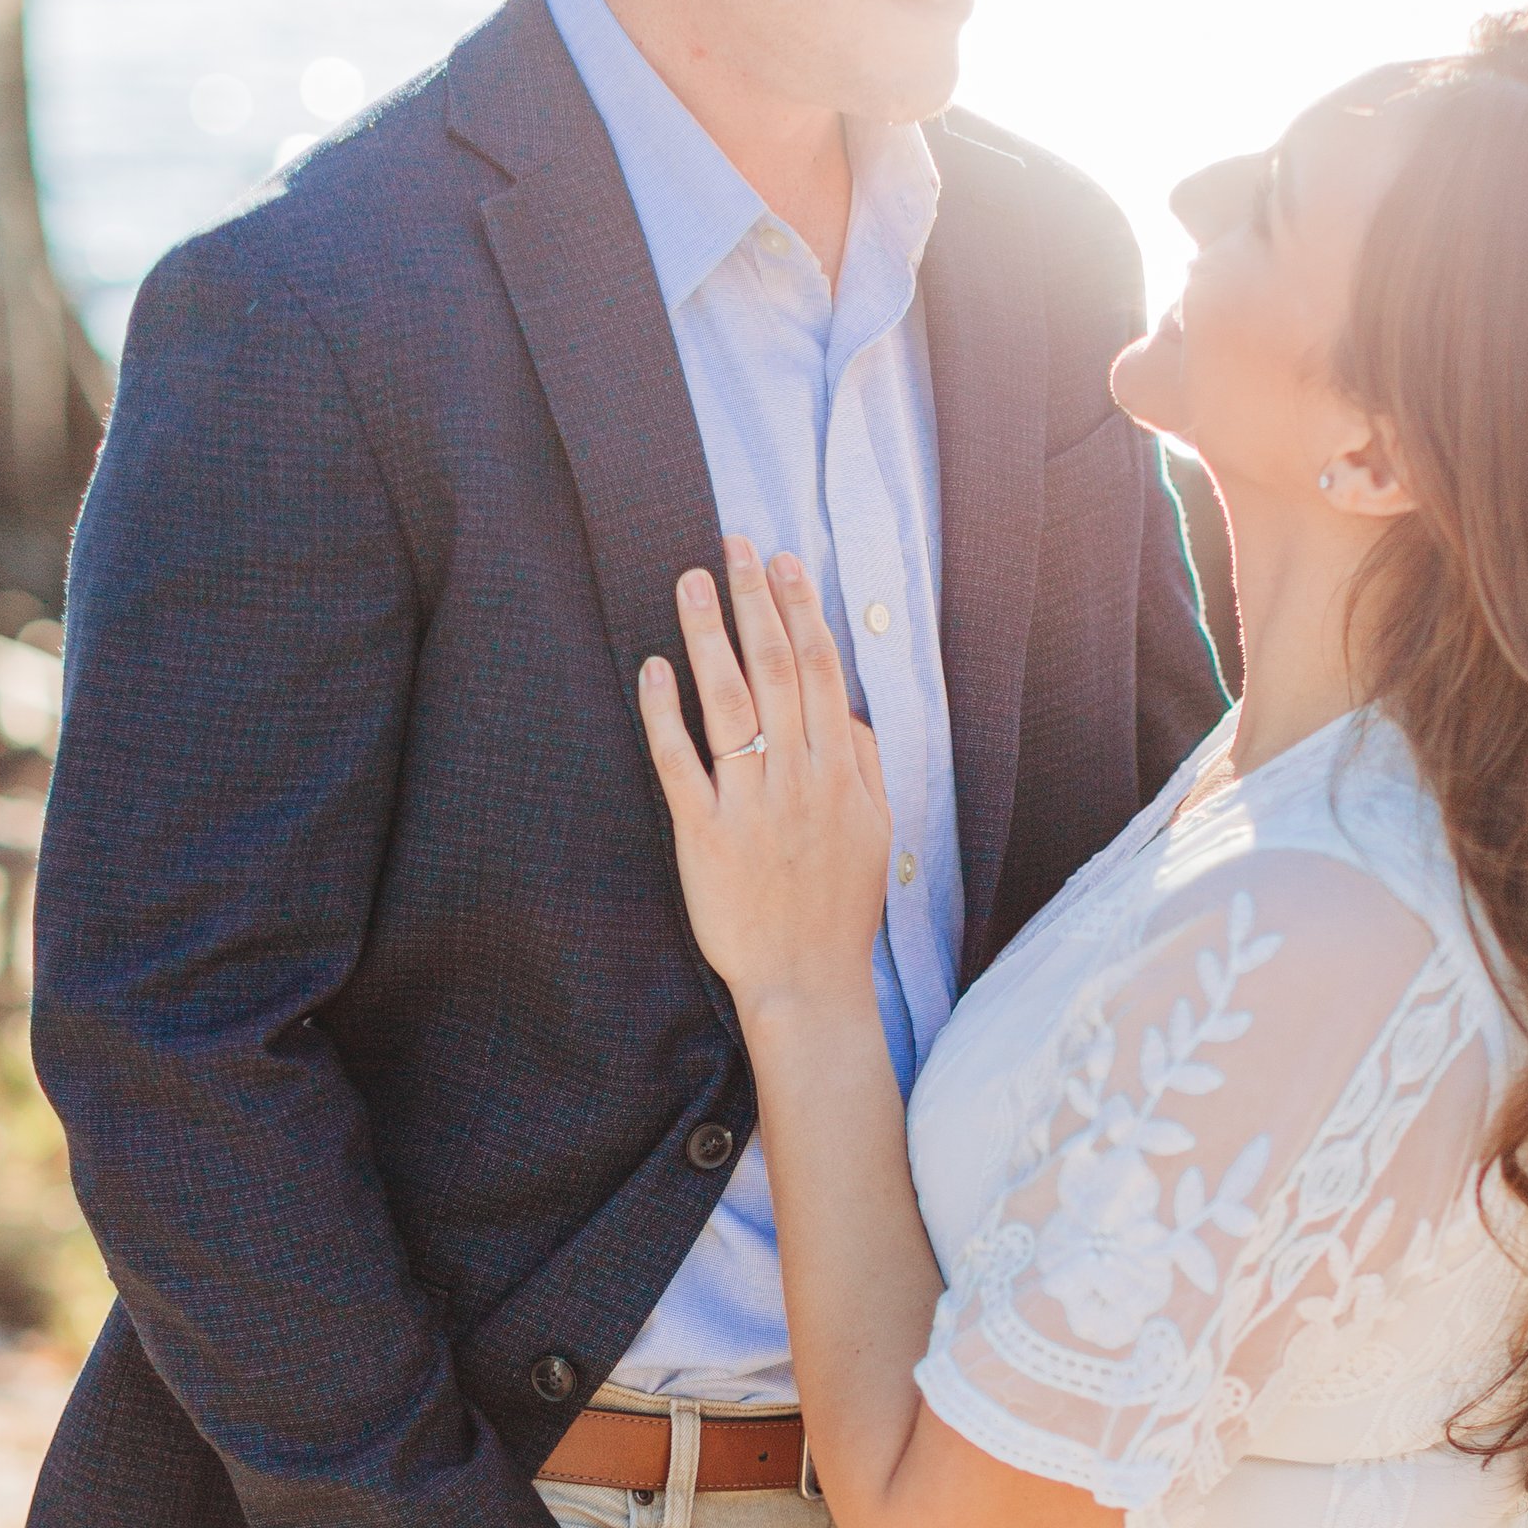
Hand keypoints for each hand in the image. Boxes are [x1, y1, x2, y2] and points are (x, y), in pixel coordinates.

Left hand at [640, 540, 892, 1019]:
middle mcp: (798, 779)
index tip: (786, 563)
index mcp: (840, 772)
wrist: (806, 981)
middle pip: (778, 671)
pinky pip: (679, 762)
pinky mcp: (704, 835)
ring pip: (729, 703)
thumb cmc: (838, 907)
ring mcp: (750, 805)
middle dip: (756, 601)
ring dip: (709, 636)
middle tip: (736, 545)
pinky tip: (653, 668)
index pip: (821, 672)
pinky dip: (664, 712)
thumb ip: (864, 762)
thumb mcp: (874, 830)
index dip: (803, 611)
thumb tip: (847, 706)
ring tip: (692, 580)